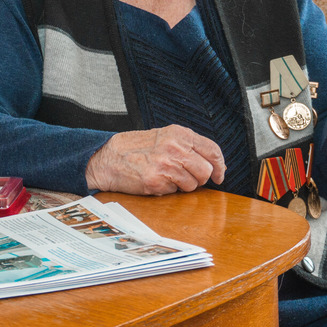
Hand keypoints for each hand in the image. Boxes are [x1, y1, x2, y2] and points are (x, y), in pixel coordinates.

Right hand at [85, 125, 225, 194]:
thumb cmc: (135, 148)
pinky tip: (155, 181)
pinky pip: (175, 192)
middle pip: (206, 170)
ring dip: (183, 185)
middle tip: (187, 178)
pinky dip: (168, 190)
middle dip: (200, 179)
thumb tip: (212, 164)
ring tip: (166, 177)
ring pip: (192, 184)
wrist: (107, 157)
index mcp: (179, 134)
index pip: (212, 150)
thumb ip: (187, 146)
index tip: (219, 175)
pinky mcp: (157, 181)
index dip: (219, 166)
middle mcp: (175, 147)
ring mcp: (166, 164)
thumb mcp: (164, 137)